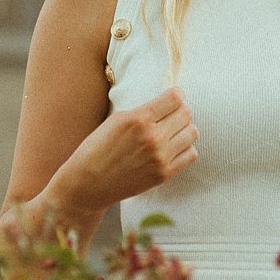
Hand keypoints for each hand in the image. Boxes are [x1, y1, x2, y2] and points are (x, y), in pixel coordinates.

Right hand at [46, 87, 197, 220]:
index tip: (172, 99)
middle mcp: (152, 137)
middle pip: (186, 114)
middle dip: (180, 111)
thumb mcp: (116, 120)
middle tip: (170, 116)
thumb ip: (143, 110)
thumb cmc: (97, 149)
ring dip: (184, 129)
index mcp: (138, 119)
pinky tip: (173, 148)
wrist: (88, 185)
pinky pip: (191, 154)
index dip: (176, 95)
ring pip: (192, 133)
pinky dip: (185, 149)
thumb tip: (169, 101)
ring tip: (172, 132)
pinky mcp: (164, 174)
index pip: (175, 98)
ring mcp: (160, 157)